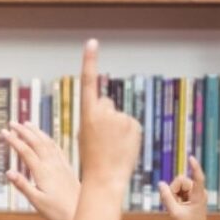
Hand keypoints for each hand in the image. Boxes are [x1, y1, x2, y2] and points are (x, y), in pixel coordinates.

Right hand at [4, 121, 80, 219]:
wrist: (81, 212)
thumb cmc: (58, 210)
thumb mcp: (36, 201)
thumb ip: (22, 185)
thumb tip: (8, 172)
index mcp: (43, 172)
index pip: (25, 151)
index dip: (14, 140)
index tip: (4, 132)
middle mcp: (52, 165)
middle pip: (36, 142)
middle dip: (23, 131)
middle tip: (12, 123)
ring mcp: (61, 164)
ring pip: (47, 142)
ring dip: (36, 132)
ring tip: (27, 124)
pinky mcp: (67, 167)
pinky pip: (57, 148)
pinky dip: (49, 139)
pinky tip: (46, 137)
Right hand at [76, 39, 141, 189]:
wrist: (104, 178)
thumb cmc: (91, 158)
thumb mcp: (85, 135)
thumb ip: (96, 116)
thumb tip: (110, 107)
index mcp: (86, 114)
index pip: (88, 82)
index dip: (90, 61)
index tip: (92, 42)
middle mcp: (104, 112)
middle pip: (106, 104)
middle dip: (105, 116)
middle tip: (101, 139)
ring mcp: (121, 118)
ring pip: (118, 115)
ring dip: (117, 127)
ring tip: (112, 146)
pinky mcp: (134, 124)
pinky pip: (130, 123)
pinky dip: (128, 134)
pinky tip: (123, 146)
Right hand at [160, 155, 209, 219]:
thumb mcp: (174, 213)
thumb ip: (166, 197)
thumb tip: (160, 183)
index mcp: (198, 195)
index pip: (198, 177)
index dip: (194, 167)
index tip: (191, 158)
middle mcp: (198, 192)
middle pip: (181, 181)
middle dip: (172, 190)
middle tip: (171, 204)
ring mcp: (194, 194)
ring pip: (178, 186)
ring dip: (172, 195)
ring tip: (174, 207)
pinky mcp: (190, 197)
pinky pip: (178, 191)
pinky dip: (173, 197)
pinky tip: (175, 207)